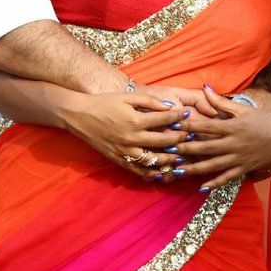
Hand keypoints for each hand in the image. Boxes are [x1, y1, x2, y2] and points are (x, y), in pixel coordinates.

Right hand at [61, 90, 193, 178]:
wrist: (80, 116)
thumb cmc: (104, 103)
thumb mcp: (127, 97)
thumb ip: (149, 101)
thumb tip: (170, 107)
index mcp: (135, 121)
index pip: (164, 120)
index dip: (179, 116)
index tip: (188, 114)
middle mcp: (132, 138)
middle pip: (164, 142)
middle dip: (180, 138)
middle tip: (190, 135)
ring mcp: (125, 152)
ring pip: (155, 160)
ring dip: (171, 159)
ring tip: (181, 155)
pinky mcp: (119, 160)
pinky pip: (140, 171)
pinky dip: (153, 173)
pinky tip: (163, 171)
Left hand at [147, 85, 270, 189]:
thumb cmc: (263, 120)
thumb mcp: (243, 109)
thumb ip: (221, 101)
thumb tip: (204, 88)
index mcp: (232, 126)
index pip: (206, 125)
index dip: (189, 125)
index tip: (173, 125)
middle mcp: (234, 143)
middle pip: (206, 147)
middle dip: (186, 149)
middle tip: (168, 150)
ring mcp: (239, 157)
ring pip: (213, 165)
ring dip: (194, 168)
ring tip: (177, 170)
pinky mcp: (244, 168)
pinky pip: (227, 177)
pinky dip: (215, 183)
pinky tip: (201, 187)